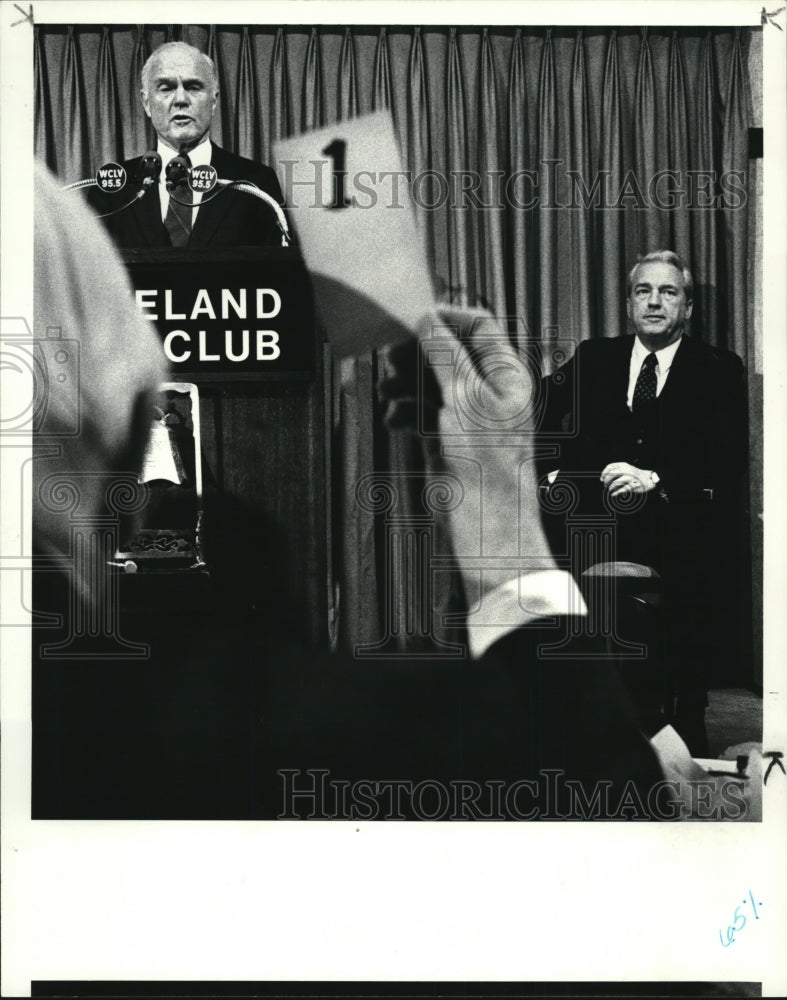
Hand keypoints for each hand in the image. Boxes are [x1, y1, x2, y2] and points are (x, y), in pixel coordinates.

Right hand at [413, 306, 557, 600]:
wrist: (485, 523)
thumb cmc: (489, 464)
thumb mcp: (464, 396)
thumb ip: (445, 355)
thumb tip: (429, 321)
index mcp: (507, 375)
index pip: (479, 327)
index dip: (447, 319)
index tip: (414, 320)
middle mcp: (489, 392)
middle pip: (449, 353)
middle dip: (418, 352)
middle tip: (392, 354)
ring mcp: (467, 417)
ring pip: (430, 383)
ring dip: (405, 382)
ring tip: (387, 389)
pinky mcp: (447, 441)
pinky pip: (421, 414)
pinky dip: (404, 412)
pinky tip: (392, 418)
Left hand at [600, 461, 655, 496]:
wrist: (648, 479)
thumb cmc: (635, 474)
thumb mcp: (627, 468)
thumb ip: (617, 470)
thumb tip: (605, 476)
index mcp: (624, 465)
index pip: (610, 467)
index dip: (604, 473)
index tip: (602, 478)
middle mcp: (627, 471)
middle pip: (611, 475)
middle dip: (606, 480)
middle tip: (606, 484)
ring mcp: (630, 478)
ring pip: (615, 483)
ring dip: (610, 487)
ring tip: (611, 489)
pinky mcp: (632, 486)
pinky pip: (621, 490)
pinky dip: (615, 493)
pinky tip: (613, 494)